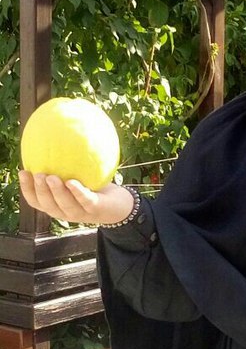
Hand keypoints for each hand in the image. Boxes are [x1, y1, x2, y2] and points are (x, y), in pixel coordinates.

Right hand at [19, 171, 134, 226]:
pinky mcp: (96, 210)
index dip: (27, 189)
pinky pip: (85, 200)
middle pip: (48, 205)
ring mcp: (81, 213)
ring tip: (50, 177)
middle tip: (36, 174)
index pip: (37, 201)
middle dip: (40, 190)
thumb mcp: (80, 175)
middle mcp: (66, 211)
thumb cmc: (95, 187)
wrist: (120, 205)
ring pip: (65, 205)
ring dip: (56, 192)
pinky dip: (77, 192)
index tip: (23, 172)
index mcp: (57, 205)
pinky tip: (72, 182)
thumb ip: (67, 164)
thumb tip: (58, 136)